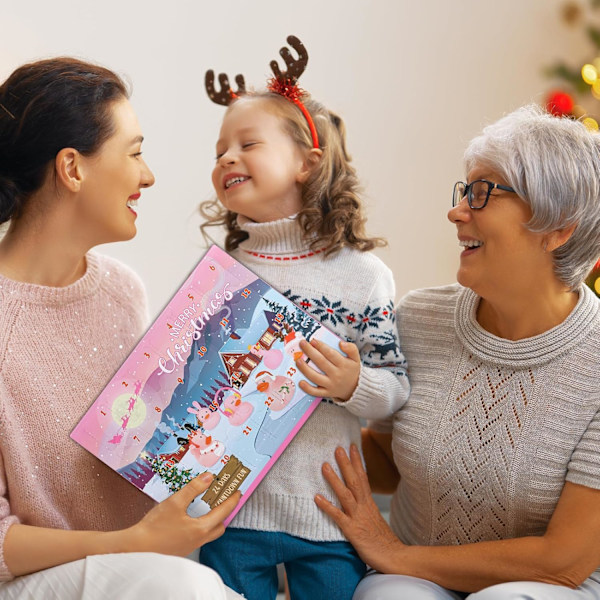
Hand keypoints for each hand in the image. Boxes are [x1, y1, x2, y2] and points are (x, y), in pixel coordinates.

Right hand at [128, 473, 239, 556]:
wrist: (135, 548)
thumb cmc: (154, 528)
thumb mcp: (175, 502)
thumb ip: (194, 488)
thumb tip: (209, 478)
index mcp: (201, 528)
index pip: (223, 512)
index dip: (232, 500)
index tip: (238, 492)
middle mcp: (199, 540)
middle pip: (219, 526)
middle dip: (225, 513)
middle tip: (224, 499)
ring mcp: (190, 546)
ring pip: (209, 533)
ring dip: (212, 520)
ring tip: (209, 507)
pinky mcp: (181, 549)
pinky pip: (198, 537)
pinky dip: (200, 526)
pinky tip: (190, 519)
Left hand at [296, 339, 359, 400]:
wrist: (356, 388)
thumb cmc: (352, 370)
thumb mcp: (356, 358)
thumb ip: (351, 349)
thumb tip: (341, 343)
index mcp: (344, 365)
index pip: (330, 354)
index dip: (321, 346)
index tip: (312, 340)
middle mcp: (336, 375)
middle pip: (321, 362)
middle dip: (310, 352)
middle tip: (302, 344)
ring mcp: (331, 385)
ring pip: (315, 377)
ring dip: (305, 369)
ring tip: (298, 360)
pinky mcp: (326, 393)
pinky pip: (315, 392)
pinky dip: (307, 388)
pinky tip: (300, 382)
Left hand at [315, 444, 403, 571]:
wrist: (396, 558)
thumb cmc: (384, 542)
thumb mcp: (374, 520)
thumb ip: (365, 510)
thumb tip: (359, 503)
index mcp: (369, 504)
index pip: (363, 478)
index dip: (357, 462)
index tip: (352, 447)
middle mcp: (364, 506)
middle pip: (354, 481)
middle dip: (346, 463)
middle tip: (338, 447)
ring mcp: (358, 517)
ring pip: (345, 494)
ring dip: (334, 479)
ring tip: (324, 466)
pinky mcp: (353, 530)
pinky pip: (338, 516)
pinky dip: (327, 506)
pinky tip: (317, 498)